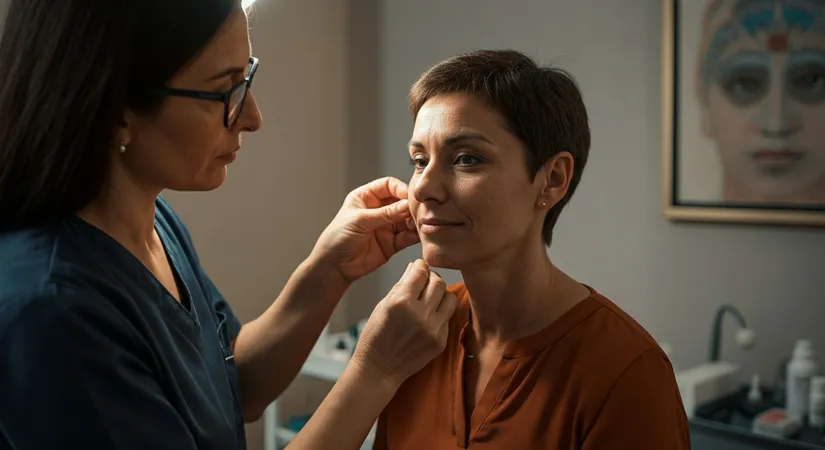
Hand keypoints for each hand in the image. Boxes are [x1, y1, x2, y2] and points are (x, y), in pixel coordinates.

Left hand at [311, 177, 419, 284]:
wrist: (334, 267)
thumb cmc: (337, 239)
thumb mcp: (360, 221)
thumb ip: (385, 214)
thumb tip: (406, 205)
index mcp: (366, 197)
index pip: (388, 185)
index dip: (400, 189)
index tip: (410, 196)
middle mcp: (378, 210)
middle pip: (401, 202)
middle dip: (410, 206)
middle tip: (418, 211)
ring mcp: (386, 227)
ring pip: (407, 220)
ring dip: (414, 221)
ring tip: (419, 224)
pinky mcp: (392, 243)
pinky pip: (407, 237)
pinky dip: (414, 236)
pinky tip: (418, 235)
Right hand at [350, 259, 457, 387]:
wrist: (379, 369)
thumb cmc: (376, 335)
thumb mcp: (383, 305)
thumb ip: (401, 285)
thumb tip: (415, 267)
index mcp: (401, 302)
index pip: (421, 272)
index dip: (420, 266)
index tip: (419, 267)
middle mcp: (419, 314)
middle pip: (438, 282)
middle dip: (431, 278)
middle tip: (425, 282)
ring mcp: (433, 329)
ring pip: (449, 298)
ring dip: (440, 294)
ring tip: (430, 299)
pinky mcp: (441, 341)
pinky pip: (447, 318)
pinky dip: (439, 313)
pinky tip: (427, 317)